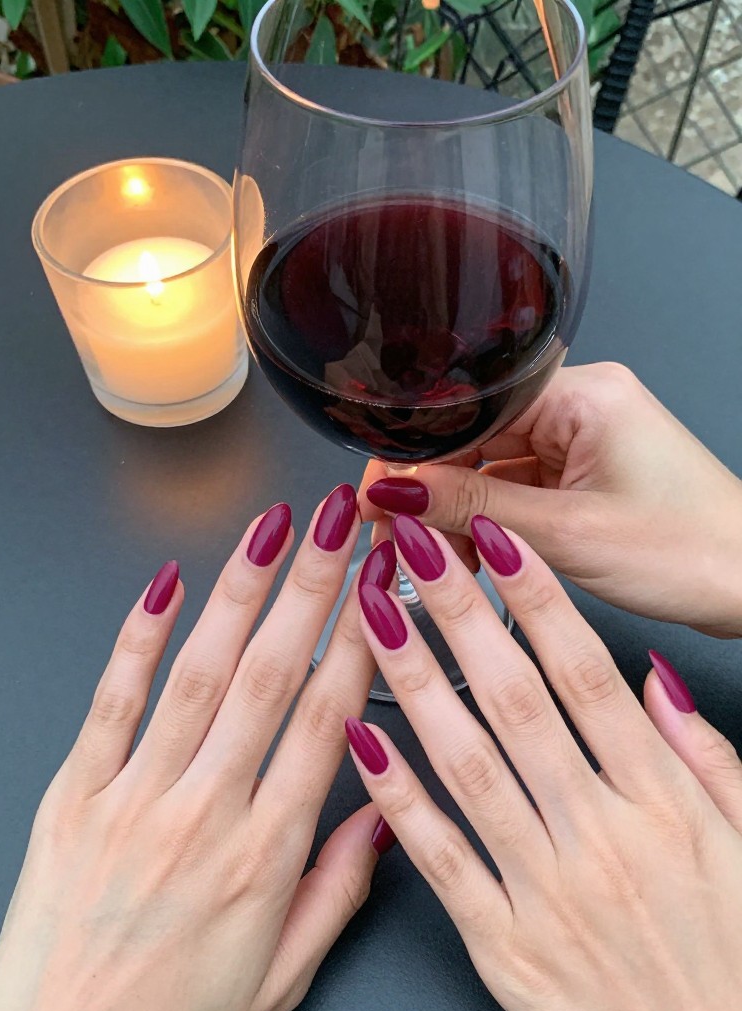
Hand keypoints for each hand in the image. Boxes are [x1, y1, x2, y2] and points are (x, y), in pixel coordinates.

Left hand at [0, 487, 395, 1010]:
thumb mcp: (282, 975)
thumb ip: (338, 888)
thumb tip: (384, 811)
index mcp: (265, 855)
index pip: (327, 721)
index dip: (362, 642)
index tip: (384, 587)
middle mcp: (205, 814)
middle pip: (271, 677)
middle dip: (313, 587)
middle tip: (344, 522)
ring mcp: (136, 797)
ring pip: (199, 675)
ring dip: (240, 593)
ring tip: (274, 530)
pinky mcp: (77, 793)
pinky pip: (112, 702)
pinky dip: (138, 639)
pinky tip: (165, 586)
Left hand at [348, 513, 741, 1010]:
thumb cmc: (734, 957)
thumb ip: (705, 755)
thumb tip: (655, 677)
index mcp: (660, 801)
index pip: (585, 673)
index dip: (537, 597)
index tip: (495, 538)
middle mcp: (598, 834)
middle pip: (515, 698)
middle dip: (460, 613)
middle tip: (413, 547)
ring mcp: (545, 888)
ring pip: (467, 762)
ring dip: (413, 680)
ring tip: (371, 613)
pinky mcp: (503, 942)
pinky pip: (440, 857)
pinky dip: (396, 795)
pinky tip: (359, 736)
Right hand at [359, 362, 741, 636]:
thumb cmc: (692, 552)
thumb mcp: (565, 535)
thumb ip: (471, 511)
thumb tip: (396, 493)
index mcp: (582, 394)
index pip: (469, 410)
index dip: (414, 454)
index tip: (377, 495)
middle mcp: (580, 404)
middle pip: (475, 437)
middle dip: (433, 491)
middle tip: (395, 535)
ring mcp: (582, 439)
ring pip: (491, 467)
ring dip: (460, 513)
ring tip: (438, 558)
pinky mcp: (584, 470)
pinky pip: (516, 487)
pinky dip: (491, 523)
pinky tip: (471, 555)